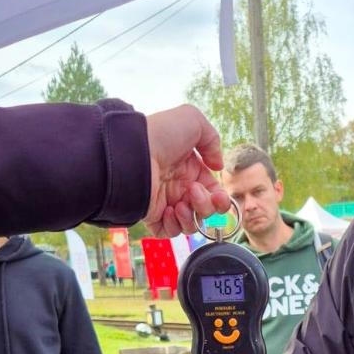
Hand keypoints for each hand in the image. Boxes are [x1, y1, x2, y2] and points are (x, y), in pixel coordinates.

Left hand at [145, 105, 229, 236]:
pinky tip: (168, 210)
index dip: (220, 199)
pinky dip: (174, 225)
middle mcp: (180, 188)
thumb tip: (218, 166)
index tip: (217, 196)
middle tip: (192, 192)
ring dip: (192, 218)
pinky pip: (170, 232)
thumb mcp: (193, 120)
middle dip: (206, 206)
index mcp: (191, 170)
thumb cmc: (160, 134)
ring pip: (191, 225)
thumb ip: (213, 140)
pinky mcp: (152, 216)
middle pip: (206, 212)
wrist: (132, 150)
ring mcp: (166, 203)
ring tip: (179, 204)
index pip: (214, 194)